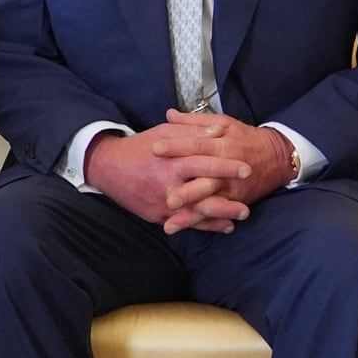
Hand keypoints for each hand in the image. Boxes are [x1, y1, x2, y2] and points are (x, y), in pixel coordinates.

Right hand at [85, 121, 257, 234]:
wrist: (109, 167)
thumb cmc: (141, 147)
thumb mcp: (166, 133)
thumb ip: (192, 132)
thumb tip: (218, 130)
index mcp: (173, 162)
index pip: (204, 164)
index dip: (226, 167)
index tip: (247, 169)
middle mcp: (169, 185)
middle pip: (203, 195)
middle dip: (227, 201)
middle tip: (248, 205)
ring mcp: (163, 203)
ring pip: (196, 214)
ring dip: (220, 217)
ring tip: (240, 216)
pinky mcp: (157, 215)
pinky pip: (184, 223)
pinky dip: (205, 226)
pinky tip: (223, 226)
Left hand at [151, 109, 294, 229]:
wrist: (277, 157)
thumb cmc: (244, 138)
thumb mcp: (223, 123)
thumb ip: (195, 121)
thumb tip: (170, 115)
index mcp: (221, 143)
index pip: (195, 144)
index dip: (175, 147)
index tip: (154, 149)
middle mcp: (226, 166)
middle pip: (203, 177)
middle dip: (185, 189)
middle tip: (166, 197)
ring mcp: (230, 187)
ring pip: (209, 200)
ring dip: (190, 213)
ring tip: (170, 223)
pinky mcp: (235, 200)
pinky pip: (217, 214)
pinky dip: (202, 223)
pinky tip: (186, 228)